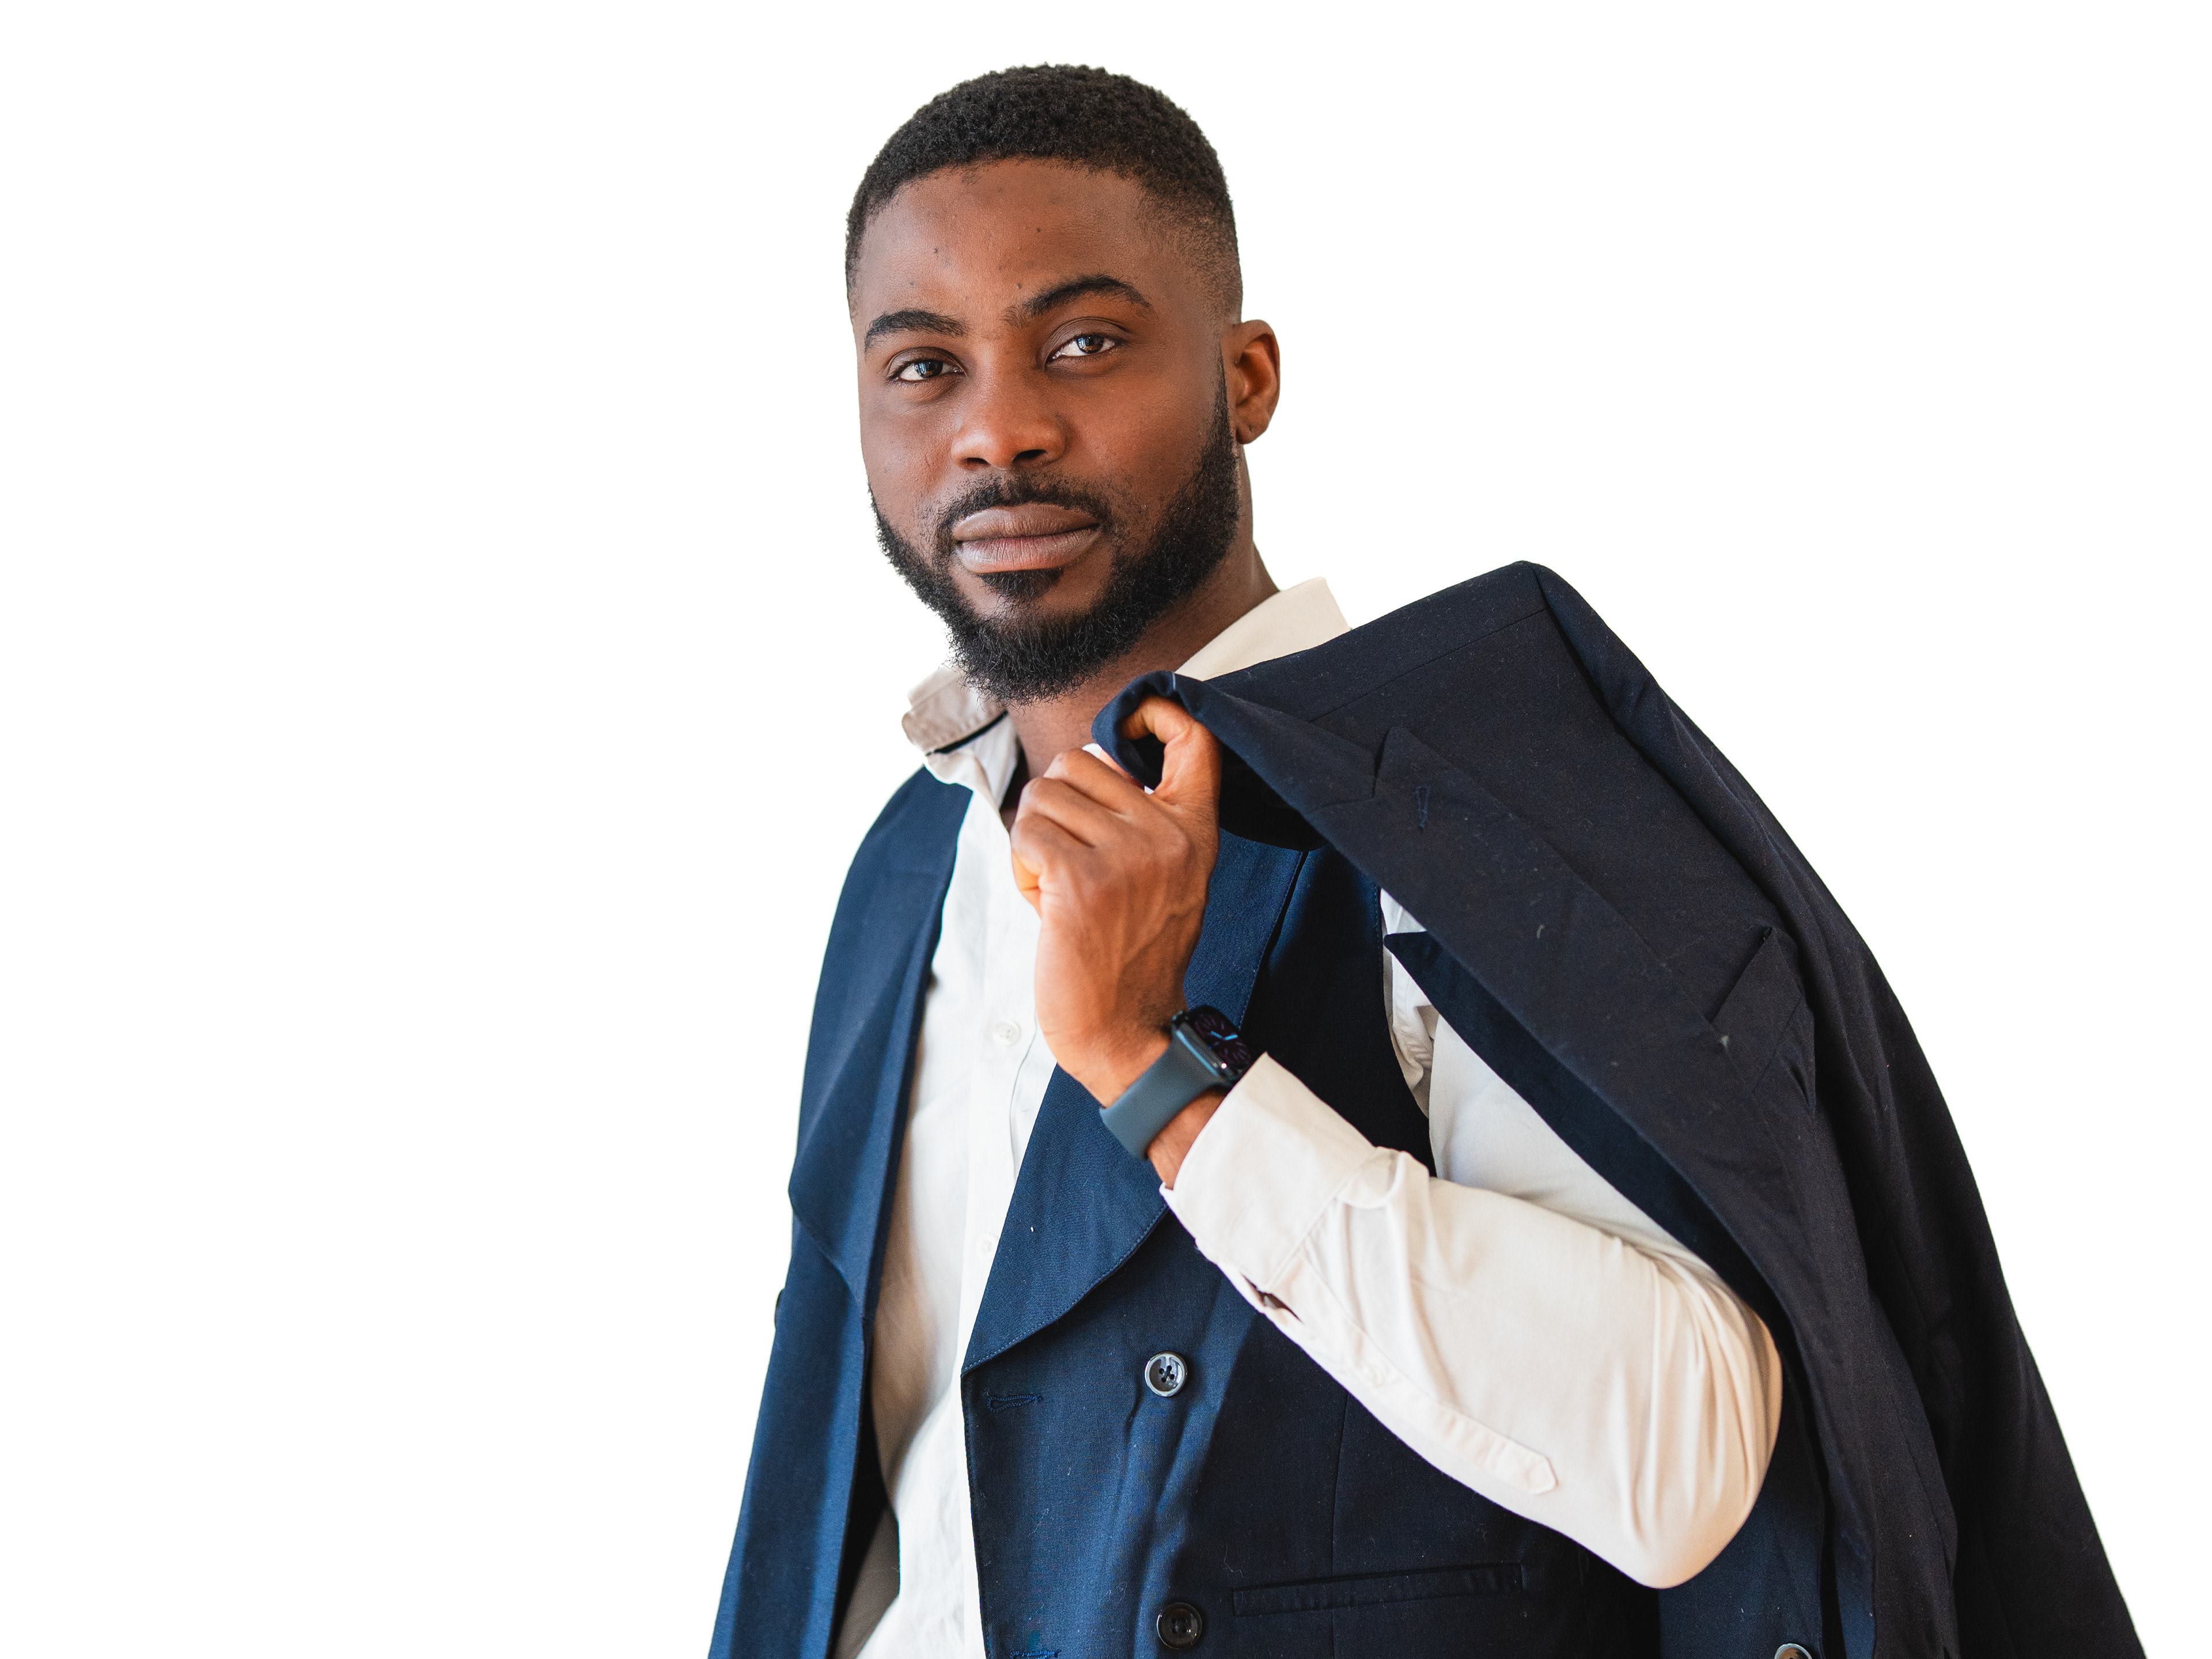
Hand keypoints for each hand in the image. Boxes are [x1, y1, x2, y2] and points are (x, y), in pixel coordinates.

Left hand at [1009, 697, 1221, 1115]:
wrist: (1127, 1031)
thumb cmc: (1132, 953)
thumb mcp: (1164, 876)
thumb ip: (1143, 818)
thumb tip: (1092, 757)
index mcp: (1195, 829)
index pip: (1195, 737)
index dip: (1153, 711)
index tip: (1127, 730)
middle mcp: (1169, 835)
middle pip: (1080, 760)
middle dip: (1058, 806)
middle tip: (1074, 864)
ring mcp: (1128, 856)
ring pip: (1044, 795)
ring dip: (1035, 840)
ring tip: (1061, 889)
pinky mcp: (1082, 880)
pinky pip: (1025, 832)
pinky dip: (1021, 866)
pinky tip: (1046, 903)